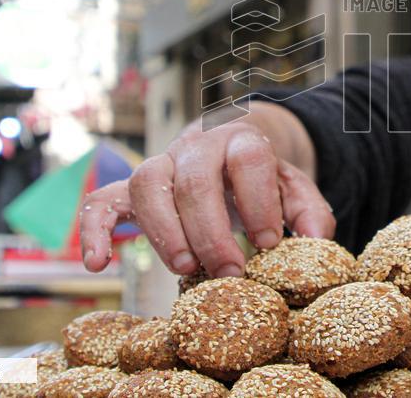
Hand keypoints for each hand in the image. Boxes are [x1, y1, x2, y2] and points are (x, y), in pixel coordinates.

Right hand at [79, 121, 334, 276]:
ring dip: (164, 230)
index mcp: (241, 140)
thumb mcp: (293, 187)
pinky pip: (102, 200)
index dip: (259, 202)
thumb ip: (309, 211)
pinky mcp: (131, 188)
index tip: (269, 243)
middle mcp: (197, 146)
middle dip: (211, 230)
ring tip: (186, 268)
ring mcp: (161, 163)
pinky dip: (95, 229)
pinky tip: (98, 264)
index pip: (248, 159)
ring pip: (147, 182)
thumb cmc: (261, 179)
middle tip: (229, 270)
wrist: (228, 149)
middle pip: (195, 178)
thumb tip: (316, 241)